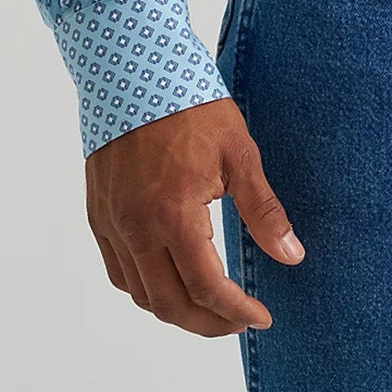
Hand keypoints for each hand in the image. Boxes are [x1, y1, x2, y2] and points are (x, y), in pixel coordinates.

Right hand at [85, 95, 304, 333]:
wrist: (133, 68)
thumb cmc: (190, 104)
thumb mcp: (239, 152)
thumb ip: (264, 210)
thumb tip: (292, 256)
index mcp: (173, 213)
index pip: (206, 287)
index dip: (237, 311)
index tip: (261, 316)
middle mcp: (135, 227)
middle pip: (169, 304)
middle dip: (208, 323)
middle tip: (238, 319)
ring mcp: (112, 223)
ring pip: (140, 294)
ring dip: (175, 309)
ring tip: (209, 304)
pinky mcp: (99, 214)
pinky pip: (118, 271)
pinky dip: (144, 287)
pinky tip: (168, 278)